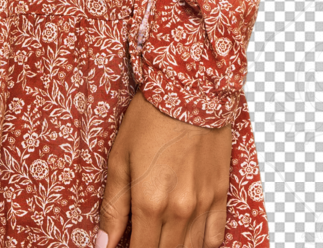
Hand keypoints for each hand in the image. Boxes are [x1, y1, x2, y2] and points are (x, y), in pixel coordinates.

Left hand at [96, 92, 232, 247]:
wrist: (191, 90)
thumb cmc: (150, 118)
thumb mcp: (120, 158)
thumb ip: (113, 206)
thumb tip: (102, 245)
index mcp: (149, 203)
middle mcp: (179, 211)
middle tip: (140, 238)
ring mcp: (203, 206)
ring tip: (160, 239)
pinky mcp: (220, 196)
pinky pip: (214, 239)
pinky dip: (201, 246)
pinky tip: (187, 241)